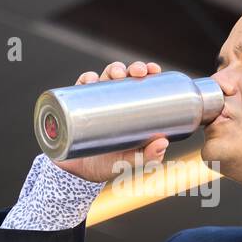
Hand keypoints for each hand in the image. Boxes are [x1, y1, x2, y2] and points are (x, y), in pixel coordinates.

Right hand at [53, 61, 169, 182]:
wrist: (81, 173)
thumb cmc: (111, 164)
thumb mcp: (133, 162)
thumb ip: (149, 156)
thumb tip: (163, 142)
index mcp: (130, 106)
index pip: (141, 83)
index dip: (148, 71)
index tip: (154, 70)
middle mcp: (113, 99)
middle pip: (125, 75)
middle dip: (132, 67)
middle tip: (138, 72)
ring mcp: (95, 101)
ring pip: (105, 76)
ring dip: (113, 69)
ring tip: (117, 75)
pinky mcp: (77, 106)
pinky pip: (80, 87)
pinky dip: (85, 80)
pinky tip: (91, 80)